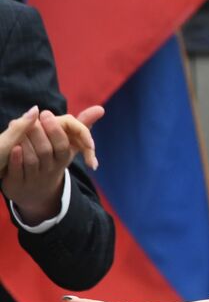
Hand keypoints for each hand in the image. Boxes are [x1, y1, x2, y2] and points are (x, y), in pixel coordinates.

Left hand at [3, 107, 102, 222]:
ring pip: (32, 160)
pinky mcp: (18, 184)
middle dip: (44, 132)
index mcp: (63, 157)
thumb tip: (101, 109)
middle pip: (50, 150)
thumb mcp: (68, 146)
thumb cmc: (52, 161)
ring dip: (27, 143)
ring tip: (21, 126)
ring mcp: (34, 177)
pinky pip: (18, 171)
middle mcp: (50, 168)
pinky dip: (16, 159)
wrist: (34, 192)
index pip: (66, 144)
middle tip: (38, 115)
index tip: (46, 113)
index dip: (59, 131)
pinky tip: (15, 147)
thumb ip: (81, 126)